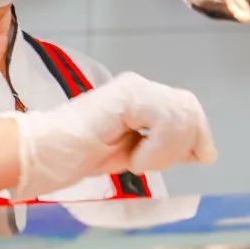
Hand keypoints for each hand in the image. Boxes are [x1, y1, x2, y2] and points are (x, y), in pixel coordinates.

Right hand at [14, 71, 216, 198]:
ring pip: (179, 116)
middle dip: (183, 143)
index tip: (199, 158)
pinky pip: (162, 120)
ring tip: (135, 162)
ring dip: (164, 152)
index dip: (199, 133)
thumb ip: (166, 147)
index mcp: (142, 97)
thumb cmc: (79, 156)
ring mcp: (133, 88)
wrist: (44, 154)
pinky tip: (132, 158)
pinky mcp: (126, 96)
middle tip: (150, 163)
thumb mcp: (134, 154)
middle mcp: (140, 86)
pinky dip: (154, 149)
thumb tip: (205, 151)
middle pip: (188, 108)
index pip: (187, 106)